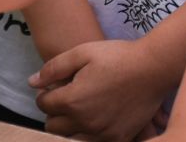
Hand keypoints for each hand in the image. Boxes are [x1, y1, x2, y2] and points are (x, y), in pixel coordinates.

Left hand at [30, 38, 169, 140]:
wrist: (153, 67)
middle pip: (53, 127)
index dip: (45, 94)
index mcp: (73, 101)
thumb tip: (32, 83)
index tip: (54, 86)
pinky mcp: (118, 137)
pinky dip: (91, 131)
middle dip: (55, 112)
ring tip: (83, 105)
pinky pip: (95, 141)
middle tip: (67, 96)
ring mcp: (102, 133)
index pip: (44, 105)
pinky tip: (99, 114)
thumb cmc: (117, 56)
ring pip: (72, 137)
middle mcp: (85, 122)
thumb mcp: (82, 52)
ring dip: (71, 124)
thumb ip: (54, 68)